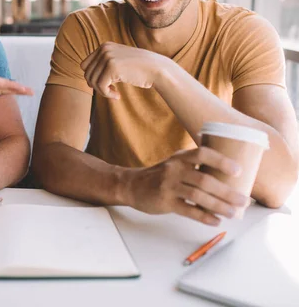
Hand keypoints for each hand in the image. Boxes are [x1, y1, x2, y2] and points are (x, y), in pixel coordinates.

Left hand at [80, 42, 166, 98]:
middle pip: (87, 73)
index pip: (85, 65)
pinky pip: (100, 87)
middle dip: (96, 85)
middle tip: (110, 90)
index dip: (93, 78)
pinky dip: (107, 94)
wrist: (158, 70)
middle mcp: (104, 49)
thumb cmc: (139, 70)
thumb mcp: (119, 62)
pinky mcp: (112, 67)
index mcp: (104, 46)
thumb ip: (104, 65)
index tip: (106, 84)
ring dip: (102, 91)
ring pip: (92, 81)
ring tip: (114, 93)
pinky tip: (117, 96)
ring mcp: (107, 57)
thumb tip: (87, 79)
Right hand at [124, 147, 249, 225]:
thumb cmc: (160, 176)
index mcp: (180, 158)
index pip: (203, 154)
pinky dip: (204, 217)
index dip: (221, 161)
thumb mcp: (174, 163)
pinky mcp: (164, 202)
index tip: (238, 171)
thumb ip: (195, 165)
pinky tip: (215, 221)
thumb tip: (228, 175)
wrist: (132, 185)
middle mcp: (174, 169)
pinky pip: (188, 210)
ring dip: (219, 206)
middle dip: (227, 192)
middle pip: (205, 180)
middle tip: (244, 200)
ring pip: (198, 196)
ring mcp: (168, 186)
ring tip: (234, 213)